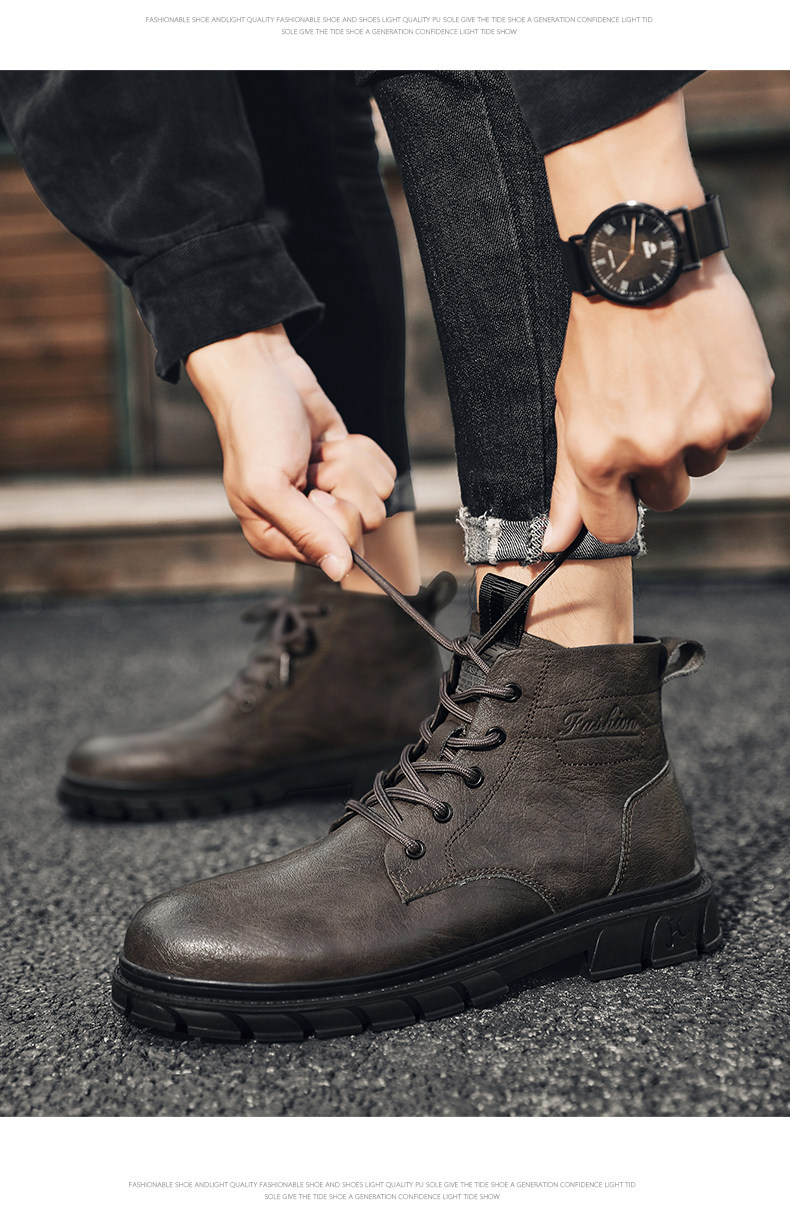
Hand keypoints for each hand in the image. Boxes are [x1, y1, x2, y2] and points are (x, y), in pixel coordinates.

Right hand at [185, 327, 396, 578]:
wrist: (262, 373)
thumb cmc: (253, 427)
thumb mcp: (268, 485)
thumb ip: (305, 532)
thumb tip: (339, 571)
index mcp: (277, 539)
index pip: (336, 553)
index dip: (332, 516)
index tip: (309, 489)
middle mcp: (308, 525)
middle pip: (364, 526)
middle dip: (341, 484)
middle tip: (310, 466)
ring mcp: (334, 498)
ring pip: (378, 498)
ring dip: (348, 464)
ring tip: (315, 452)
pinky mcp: (352, 472)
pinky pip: (384, 474)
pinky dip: (361, 451)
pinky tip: (328, 442)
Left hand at [542, 90, 773, 550]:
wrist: (647, 268)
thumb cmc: (600, 340)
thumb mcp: (570, 410)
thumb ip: (567, 485)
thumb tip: (552, 546)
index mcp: (600, 457)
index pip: (614, 526)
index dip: (619, 503)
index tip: (622, 480)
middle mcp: (652, 452)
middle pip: (666, 498)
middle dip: (657, 464)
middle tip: (649, 409)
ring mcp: (704, 432)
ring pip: (704, 464)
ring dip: (694, 435)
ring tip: (674, 383)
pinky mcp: (746, 409)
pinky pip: (737, 435)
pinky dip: (726, 409)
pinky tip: (703, 372)